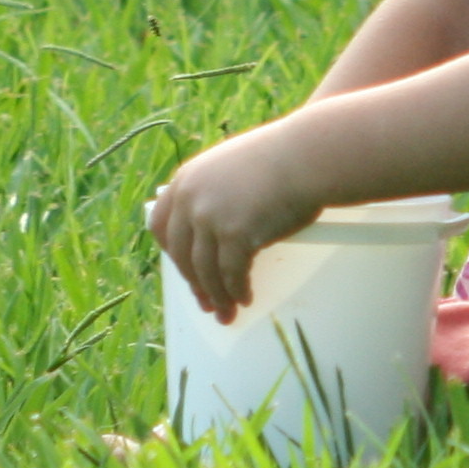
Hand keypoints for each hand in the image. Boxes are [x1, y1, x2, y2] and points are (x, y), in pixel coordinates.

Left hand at [150, 121, 325, 321]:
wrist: (308, 155)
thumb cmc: (281, 160)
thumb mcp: (230, 168)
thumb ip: (214, 194)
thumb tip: (214, 233)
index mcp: (186, 179)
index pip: (160, 225)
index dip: (172, 253)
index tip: (185, 270)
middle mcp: (191, 198)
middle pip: (181, 254)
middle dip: (194, 283)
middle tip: (206, 302)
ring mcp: (211, 216)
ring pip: (205, 270)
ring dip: (216, 295)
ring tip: (226, 311)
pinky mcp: (236, 234)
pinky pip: (231, 274)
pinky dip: (236, 290)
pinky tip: (244, 299)